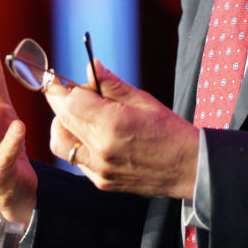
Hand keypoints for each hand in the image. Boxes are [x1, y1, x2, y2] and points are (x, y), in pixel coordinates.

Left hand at [44, 60, 198, 198]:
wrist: (188, 168)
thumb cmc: (170, 131)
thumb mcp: (143, 100)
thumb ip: (111, 84)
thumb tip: (91, 66)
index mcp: (113, 124)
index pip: (71, 101)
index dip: (69, 88)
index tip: (70, 81)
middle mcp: (101, 148)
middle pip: (61, 119)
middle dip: (60, 101)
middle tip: (69, 91)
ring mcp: (99, 169)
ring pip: (59, 143)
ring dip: (62, 125)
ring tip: (79, 115)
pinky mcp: (100, 181)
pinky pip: (75, 159)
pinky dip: (76, 143)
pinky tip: (91, 134)